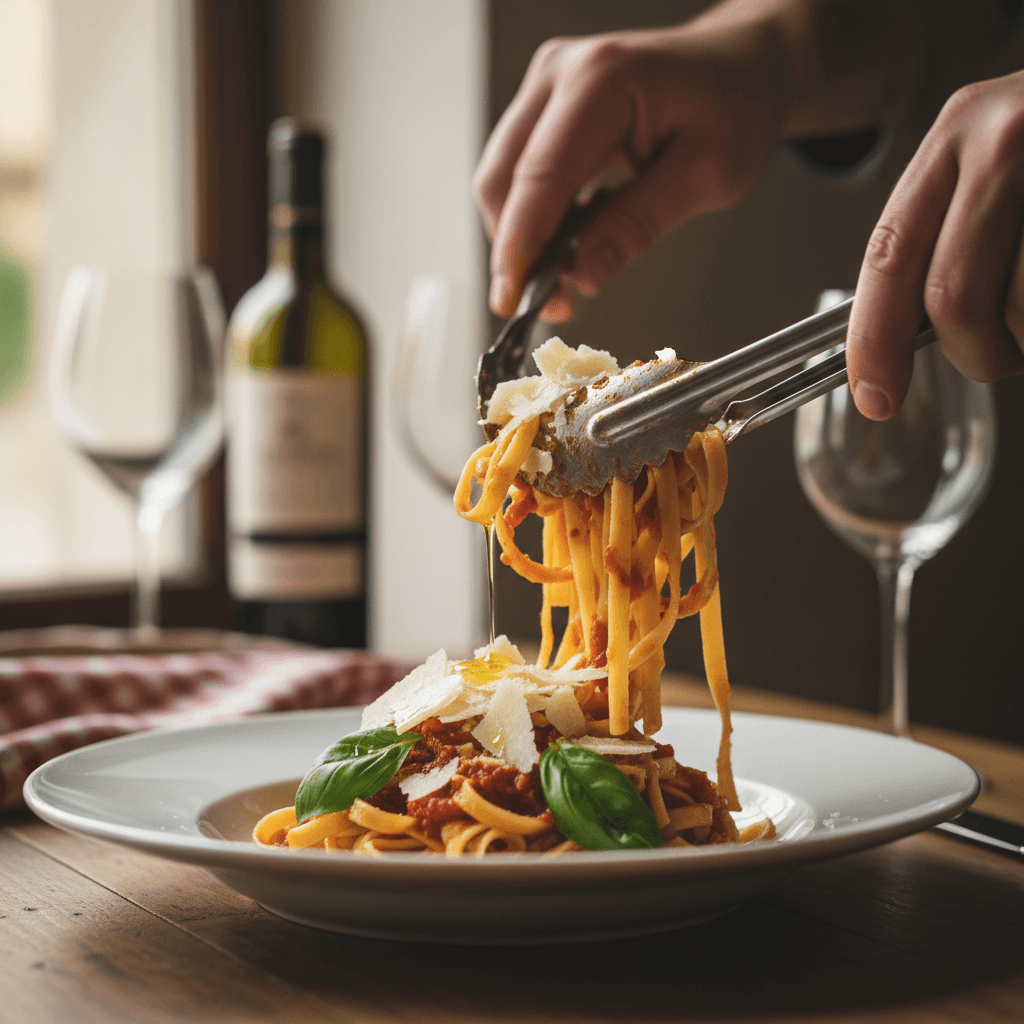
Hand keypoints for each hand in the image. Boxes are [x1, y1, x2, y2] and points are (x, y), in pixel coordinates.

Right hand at [474, 15, 785, 320]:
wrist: (738, 66)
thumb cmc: (735, 105)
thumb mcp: (707, 174)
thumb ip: (639, 225)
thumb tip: (581, 275)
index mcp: (602, 80)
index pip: (540, 175)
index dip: (521, 245)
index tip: (514, 300)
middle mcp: (560, 73)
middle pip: (504, 180)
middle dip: (518, 251)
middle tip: (552, 302)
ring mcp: (546, 87)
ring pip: (503, 181)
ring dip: (524, 239)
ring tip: (565, 278)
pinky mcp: (544, 109)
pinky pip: (519, 174)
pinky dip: (535, 219)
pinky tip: (568, 243)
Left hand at [848, 69, 1023, 419]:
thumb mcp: (997, 156)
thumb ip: (948, 229)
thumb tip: (898, 336)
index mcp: (956, 132)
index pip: (889, 255)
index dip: (874, 339)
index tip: (876, 395)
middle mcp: (1006, 138)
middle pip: (953, 296)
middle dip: (974, 354)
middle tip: (997, 359)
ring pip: (1020, 310)